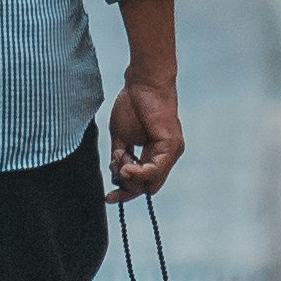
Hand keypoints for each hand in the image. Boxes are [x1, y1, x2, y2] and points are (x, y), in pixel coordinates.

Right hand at [106, 72, 183, 200]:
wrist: (143, 83)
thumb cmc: (132, 104)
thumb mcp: (120, 138)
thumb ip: (120, 157)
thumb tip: (118, 176)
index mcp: (153, 154)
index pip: (142, 182)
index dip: (125, 191)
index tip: (108, 197)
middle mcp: (164, 156)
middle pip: (148, 187)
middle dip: (127, 192)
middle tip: (111, 194)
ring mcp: (171, 153)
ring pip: (152, 182)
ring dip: (132, 181)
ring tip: (121, 169)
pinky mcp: (172, 146)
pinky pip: (157, 169)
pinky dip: (140, 173)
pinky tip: (127, 169)